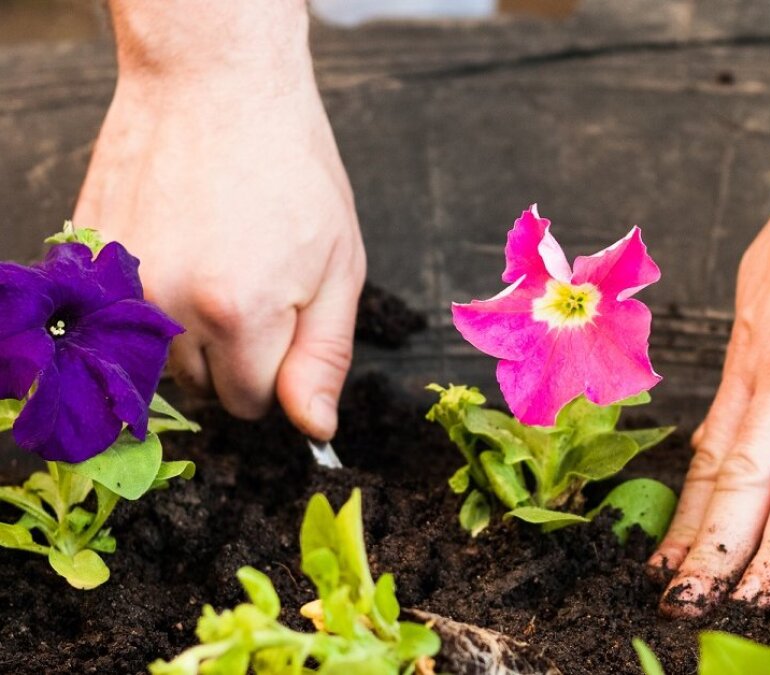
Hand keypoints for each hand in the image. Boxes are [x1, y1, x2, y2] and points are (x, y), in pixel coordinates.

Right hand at [73, 62, 364, 440]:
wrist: (217, 86)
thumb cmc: (292, 171)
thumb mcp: (340, 267)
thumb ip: (324, 357)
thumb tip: (314, 429)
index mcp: (239, 314)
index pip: (252, 404)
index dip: (274, 369)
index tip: (283, 321)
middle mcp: (167, 308)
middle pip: (201, 390)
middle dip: (232, 355)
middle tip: (252, 282)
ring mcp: (118, 283)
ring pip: (157, 360)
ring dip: (186, 332)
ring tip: (214, 262)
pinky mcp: (88, 257)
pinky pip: (120, 318)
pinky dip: (146, 300)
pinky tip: (177, 248)